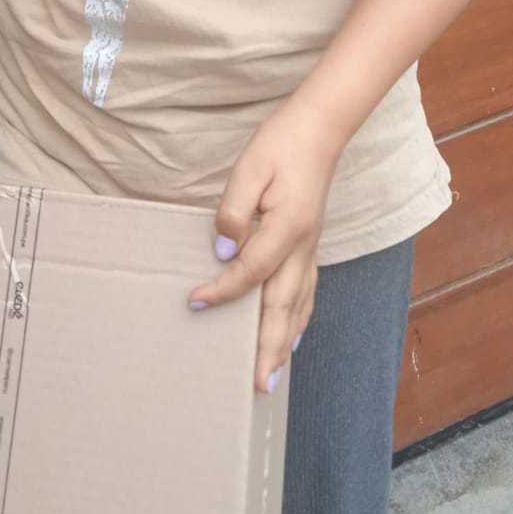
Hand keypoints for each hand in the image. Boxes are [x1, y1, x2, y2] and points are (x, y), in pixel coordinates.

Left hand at [187, 104, 338, 392]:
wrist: (318, 129)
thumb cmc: (281, 144)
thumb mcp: (249, 169)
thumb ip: (235, 211)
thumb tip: (223, 249)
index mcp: (288, 229)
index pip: (251, 272)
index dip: (221, 290)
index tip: (194, 302)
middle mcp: (304, 246)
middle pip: (285, 307)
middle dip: (269, 348)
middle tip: (258, 385)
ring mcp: (311, 247)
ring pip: (300, 305)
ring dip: (286, 341)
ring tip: (273, 374)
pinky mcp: (310, 244)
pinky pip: (306, 292)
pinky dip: (299, 319)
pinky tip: (291, 334)